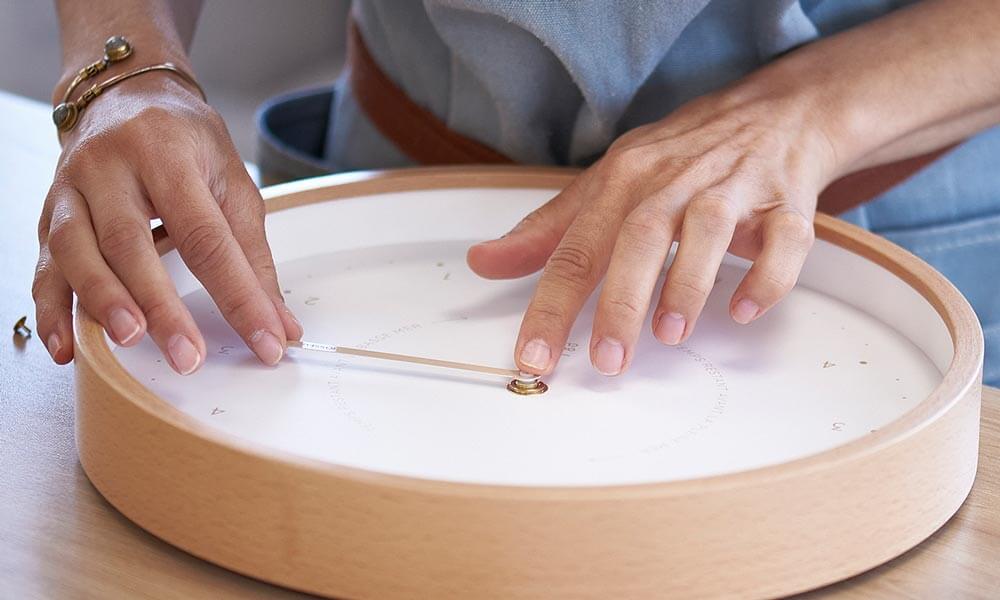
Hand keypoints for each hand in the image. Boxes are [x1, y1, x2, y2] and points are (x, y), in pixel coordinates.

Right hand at [33, 75, 300, 373]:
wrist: (125, 94)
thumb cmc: (185, 142)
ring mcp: (70, 189)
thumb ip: (254, 256)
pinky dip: (52, 310)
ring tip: (129, 341)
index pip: (207, 235)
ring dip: (102, 302)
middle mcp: (110, 167)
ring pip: (76, 250)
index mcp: (168, 154)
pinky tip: (66, 347)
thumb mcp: (232, 183)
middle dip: (160, 304)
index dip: (239, 294)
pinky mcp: (47, 213)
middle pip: (130, 242)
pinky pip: (43, 266)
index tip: (266, 340)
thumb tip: (280, 324)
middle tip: (188, 356)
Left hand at [468, 82, 836, 375]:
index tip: (534, 355)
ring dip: (688, 283)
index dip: (551, 305)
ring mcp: (733, 189)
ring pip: (709, 230)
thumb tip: (483, 263)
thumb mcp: (604, 185)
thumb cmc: (678, 159)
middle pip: (639, 236)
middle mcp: (674, 182)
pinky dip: (767, 276)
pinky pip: (784, 240)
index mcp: (622, 181)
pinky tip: (744, 308)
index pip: (576, 247)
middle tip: (607, 361)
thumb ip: (547, 231)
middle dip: (620, 302)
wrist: (772, 114)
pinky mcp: (786, 204)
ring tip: (669, 334)